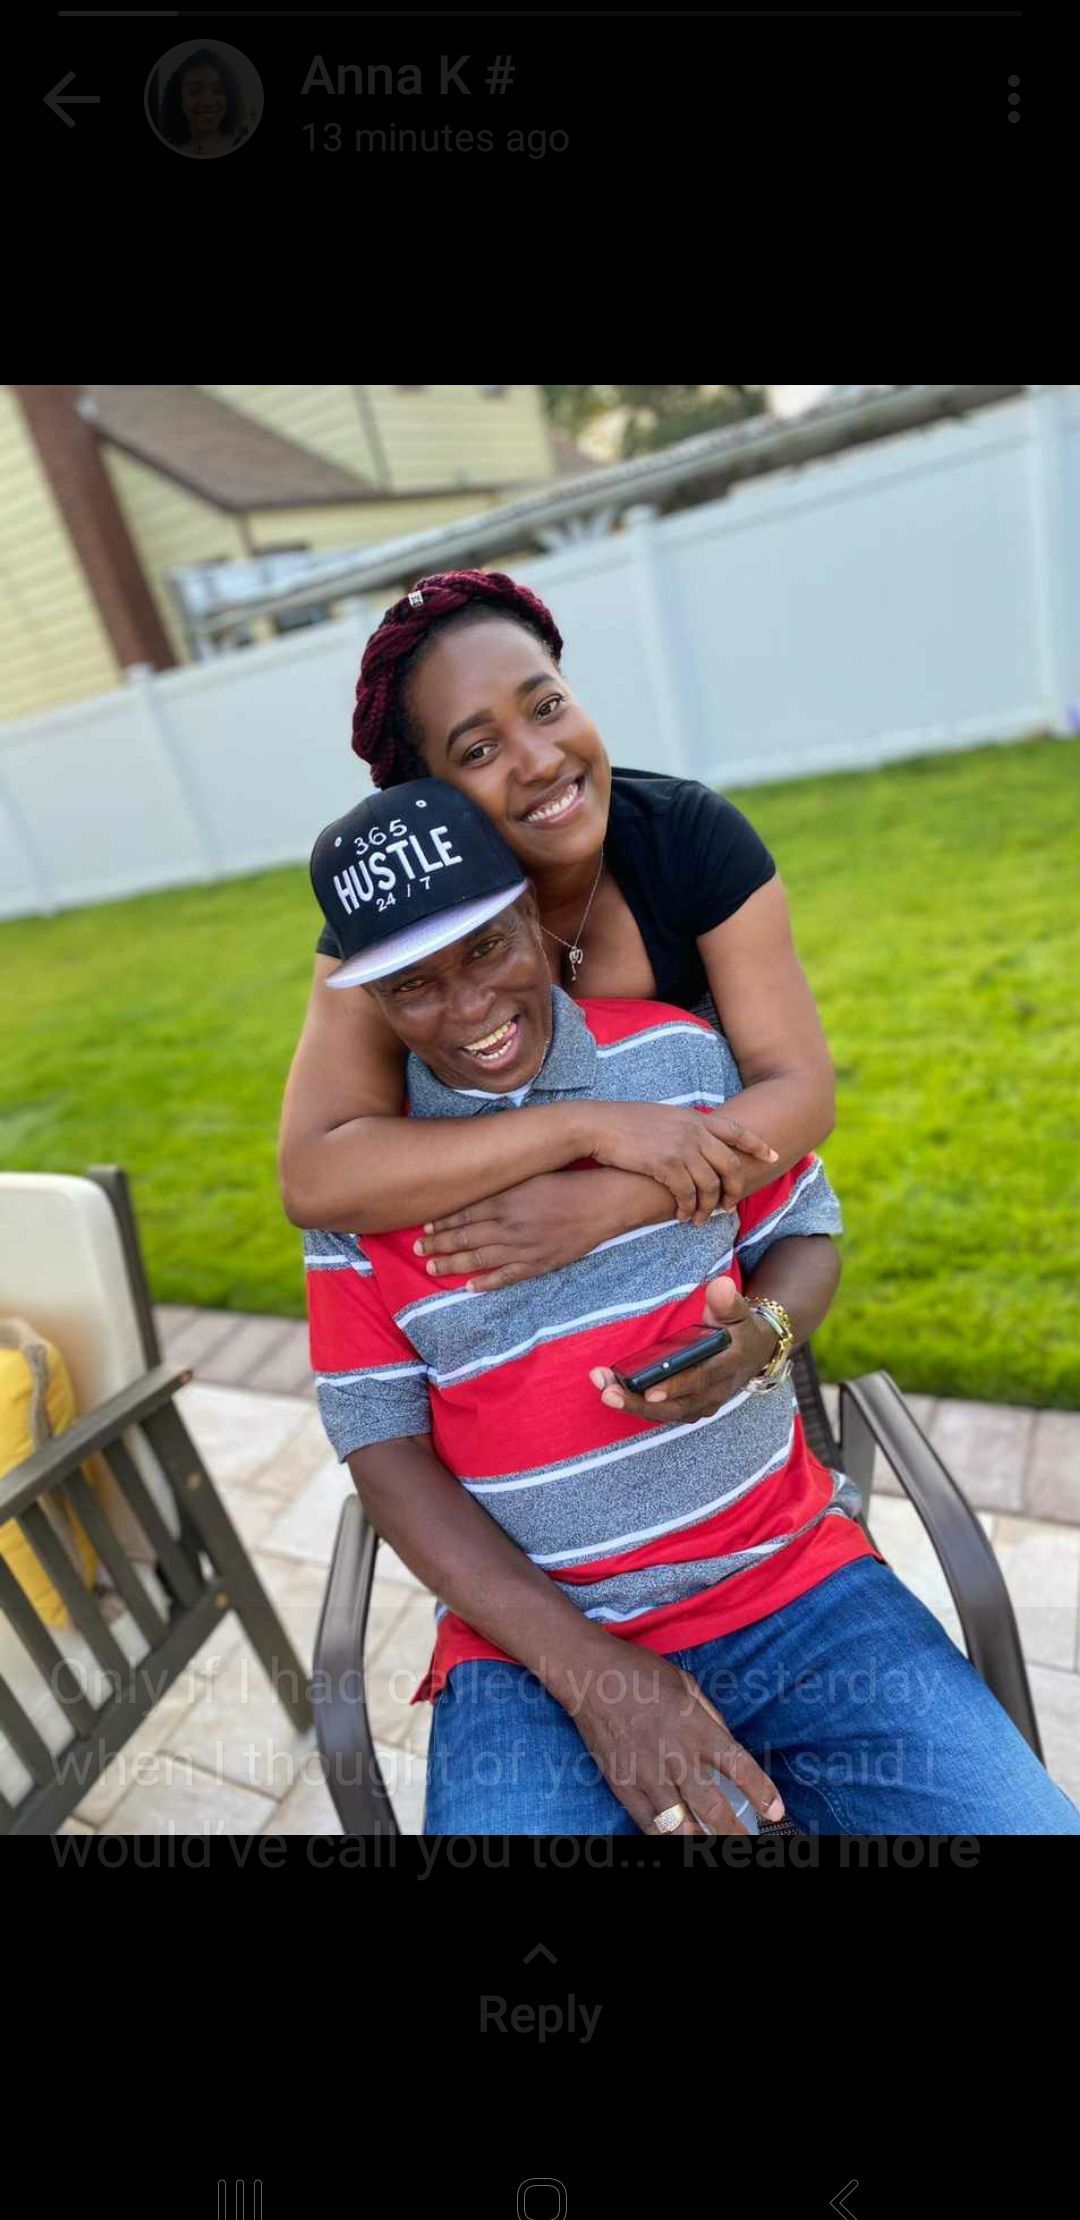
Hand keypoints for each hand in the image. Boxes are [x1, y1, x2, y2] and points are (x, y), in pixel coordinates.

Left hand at [414, 1171, 628, 1292]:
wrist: (601, 1203)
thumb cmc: (566, 1183)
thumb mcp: (529, 1176)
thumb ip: (502, 1185)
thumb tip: (476, 1187)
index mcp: (505, 1201)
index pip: (463, 1214)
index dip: (441, 1222)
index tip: (424, 1226)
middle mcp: (508, 1226)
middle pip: (464, 1238)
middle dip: (438, 1245)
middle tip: (417, 1249)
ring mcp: (522, 1248)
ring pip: (478, 1260)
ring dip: (452, 1264)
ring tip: (431, 1268)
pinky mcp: (537, 1264)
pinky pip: (505, 1277)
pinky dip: (485, 1283)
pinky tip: (467, 1287)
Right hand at [568, 1643, 785, 1835]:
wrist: (589, 1676)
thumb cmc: (640, 1673)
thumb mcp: (686, 1684)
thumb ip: (709, 1717)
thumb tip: (726, 1743)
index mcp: (695, 1727)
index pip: (739, 1766)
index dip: (761, 1792)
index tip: (776, 1810)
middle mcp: (675, 1755)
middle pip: (713, 1806)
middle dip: (734, 1830)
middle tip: (747, 1842)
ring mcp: (647, 1774)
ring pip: (680, 1824)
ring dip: (700, 1837)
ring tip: (713, 1842)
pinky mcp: (622, 1784)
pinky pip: (648, 1823)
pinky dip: (666, 1834)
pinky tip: (678, 1836)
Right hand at [589, 1101, 777, 1223]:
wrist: (599, 1125)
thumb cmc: (625, 1122)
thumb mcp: (663, 1117)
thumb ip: (685, 1128)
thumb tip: (696, 1144)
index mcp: (696, 1118)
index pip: (736, 1131)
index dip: (757, 1144)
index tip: (772, 1156)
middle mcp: (694, 1131)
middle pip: (730, 1165)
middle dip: (734, 1189)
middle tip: (729, 1206)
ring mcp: (682, 1147)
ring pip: (710, 1185)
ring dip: (707, 1206)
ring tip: (700, 1218)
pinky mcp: (666, 1164)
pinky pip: (687, 1193)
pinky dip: (687, 1208)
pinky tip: (681, 1215)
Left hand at [590, 1275, 778, 1425]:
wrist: (754, 1353)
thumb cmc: (740, 1330)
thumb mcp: (739, 1313)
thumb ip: (728, 1302)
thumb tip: (719, 1287)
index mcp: (727, 1367)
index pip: (700, 1380)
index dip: (676, 1387)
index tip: (650, 1391)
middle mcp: (714, 1393)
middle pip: (675, 1406)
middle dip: (640, 1404)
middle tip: (608, 1394)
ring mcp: (701, 1404)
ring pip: (665, 1413)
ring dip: (633, 1405)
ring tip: (604, 1390)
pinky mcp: (690, 1408)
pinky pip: (663, 1412)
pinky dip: (638, 1406)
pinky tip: (612, 1391)